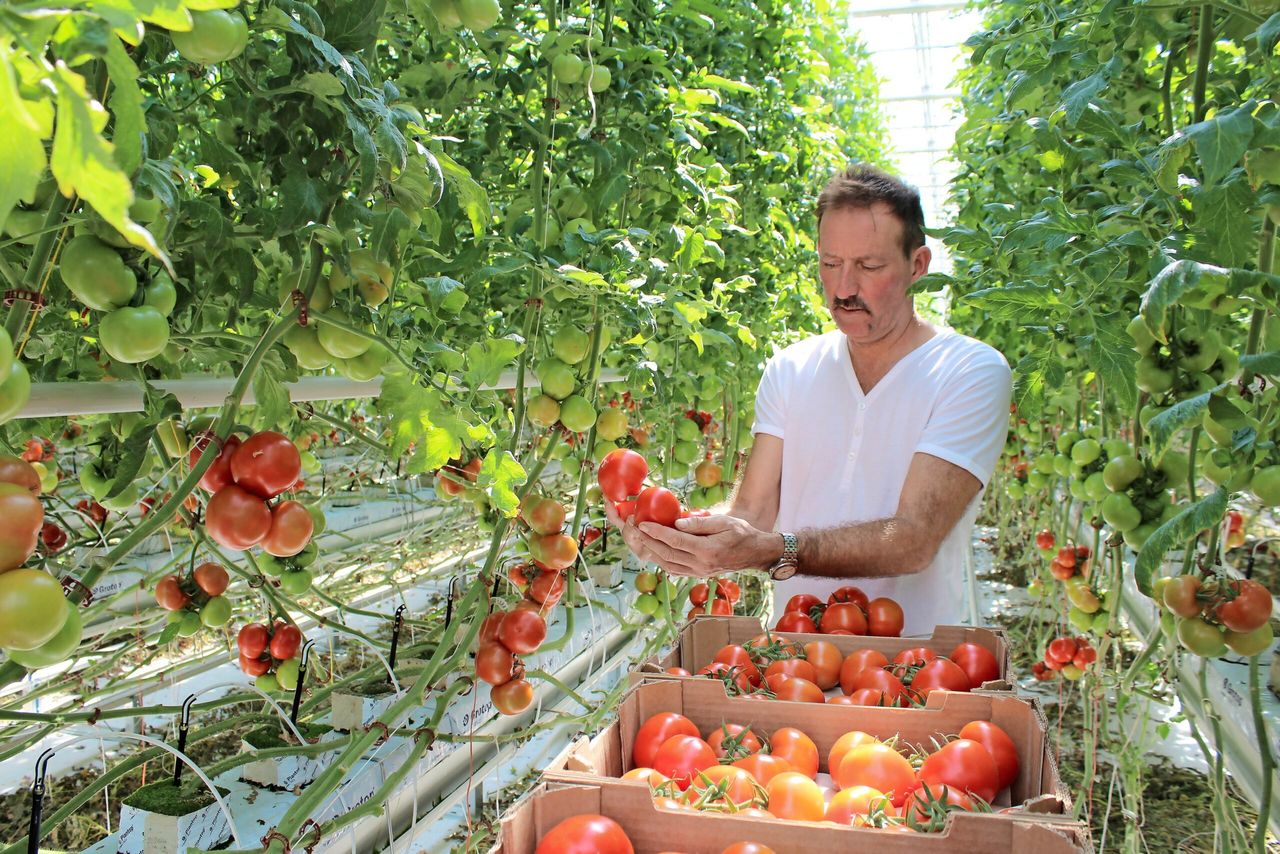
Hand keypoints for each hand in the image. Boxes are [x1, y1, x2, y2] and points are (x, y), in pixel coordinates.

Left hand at [603, 504, 780, 577]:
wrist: (755, 553)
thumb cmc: (741, 533)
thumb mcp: (724, 522)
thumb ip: (700, 524)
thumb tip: (677, 524)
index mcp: (706, 551)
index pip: (674, 541)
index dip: (656, 532)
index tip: (642, 522)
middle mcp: (700, 565)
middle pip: (666, 554)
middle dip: (647, 541)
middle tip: (633, 528)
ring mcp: (698, 573)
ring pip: (666, 564)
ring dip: (650, 552)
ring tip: (638, 538)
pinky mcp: (697, 574)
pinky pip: (673, 569)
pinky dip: (660, 560)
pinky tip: (651, 550)